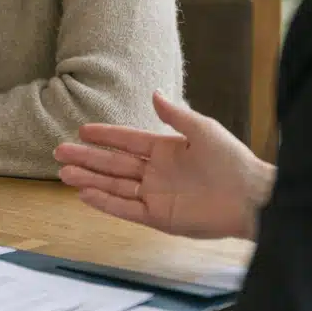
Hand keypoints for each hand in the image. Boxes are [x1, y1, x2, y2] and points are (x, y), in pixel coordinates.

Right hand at [55, 91, 275, 239]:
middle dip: (87, 158)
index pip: (127, 141)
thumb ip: (175, 115)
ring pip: (114, 186)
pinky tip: (85, 194)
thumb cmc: (233, 161)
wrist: (252, 198)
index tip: (82, 130)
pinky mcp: (159, 217)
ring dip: (89, 179)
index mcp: (166, 149)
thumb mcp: (203, 130)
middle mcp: (156, 172)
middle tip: (59, 152)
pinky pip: (126, 209)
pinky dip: (105, 202)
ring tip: (63, 173)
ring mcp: (156, 195)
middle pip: (114, 164)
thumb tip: (153, 93)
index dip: (105, 135)